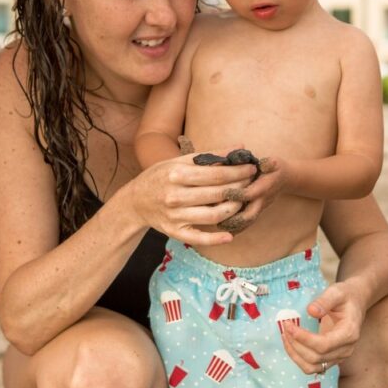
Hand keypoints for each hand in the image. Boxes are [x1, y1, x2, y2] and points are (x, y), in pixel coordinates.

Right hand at [130, 147, 256, 245]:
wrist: (135, 201)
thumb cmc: (161, 176)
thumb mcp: (179, 161)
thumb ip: (210, 155)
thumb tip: (240, 148)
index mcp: (177, 174)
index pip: (216, 174)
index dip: (238, 172)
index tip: (252, 168)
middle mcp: (175, 196)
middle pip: (217, 194)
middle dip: (240, 187)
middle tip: (252, 183)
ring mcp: (175, 216)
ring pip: (213, 215)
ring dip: (234, 209)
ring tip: (243, 201)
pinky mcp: (174, 232)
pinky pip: (199, 238)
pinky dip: (216, 239)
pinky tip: (230, 236)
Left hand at [214, 157, 289, 234]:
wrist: (286, 180)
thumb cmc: (275, 169)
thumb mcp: (274, 162)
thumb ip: (268, 163)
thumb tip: (263, 163)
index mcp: (264, 188)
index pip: (250, 194)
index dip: (237, 194)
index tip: (223, 193)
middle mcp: (262, 201)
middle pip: (249, 215)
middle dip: (233, 219)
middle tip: (217, 219)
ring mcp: (259, 209)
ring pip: (247, 222)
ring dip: (234, 226)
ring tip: (218, 226)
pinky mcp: (256, 212)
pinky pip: (247, 224)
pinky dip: (237, 229)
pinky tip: (224, 230)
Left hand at [280, 281, 364, 374]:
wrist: (354, 303)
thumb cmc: (346, 297)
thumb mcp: (336, 292)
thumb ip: (324, 301)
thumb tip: (310, 311)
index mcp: (349, 334)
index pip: (324, 345)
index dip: (304, 338)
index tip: (289, 325)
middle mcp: (346, 350)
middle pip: (316, 357)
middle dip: (296, 344)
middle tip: (285, 326)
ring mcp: (339, 357)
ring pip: (312, 366)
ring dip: (295, 354)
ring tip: (285, 336)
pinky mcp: (331, 359)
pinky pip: (312, 366)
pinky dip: (298, 358)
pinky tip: (291, 343)